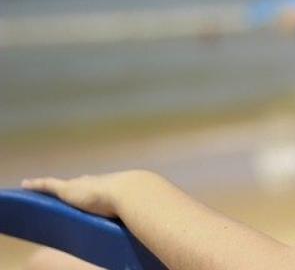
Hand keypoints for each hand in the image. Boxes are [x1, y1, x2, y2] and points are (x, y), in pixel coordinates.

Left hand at [21, 170, 154, 217]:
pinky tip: (25, 184)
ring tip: (42, 188)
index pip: (101, 186)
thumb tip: (161, 221)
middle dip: (76, 185)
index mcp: (114, 187)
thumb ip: (148, 215)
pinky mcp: (67, 189)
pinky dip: (36, 185)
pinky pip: (47, 185)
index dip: (95, 187)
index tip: (92, 189)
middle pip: (82, 183)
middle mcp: (97, 182)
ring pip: (62, 185)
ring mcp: (81, 184)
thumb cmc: (142, 203)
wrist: (134, 192)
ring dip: (53, 187)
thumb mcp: (144, 210)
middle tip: (70, 189)